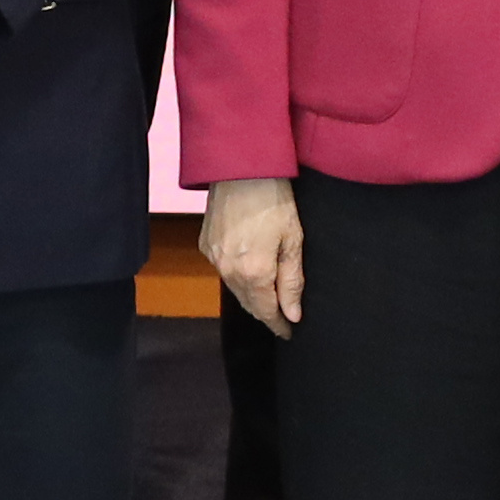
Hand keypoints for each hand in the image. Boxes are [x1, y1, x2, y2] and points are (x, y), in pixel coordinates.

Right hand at [199, 176, 305, 334]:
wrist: (241, 167)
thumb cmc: (274, 199)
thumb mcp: (293, 240)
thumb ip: (292, 282)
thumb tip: (292, 314)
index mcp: (254, 272)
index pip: (267, 312)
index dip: (279, 324)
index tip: (289, 332)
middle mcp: (229, 270)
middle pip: (249, 303)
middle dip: (266, 312)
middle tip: (283, 317)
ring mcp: (214, 258)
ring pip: (235, 288)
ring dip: (252, 295)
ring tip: (269, 296)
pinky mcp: (206, 244)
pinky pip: (223, 270)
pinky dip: (237, 276)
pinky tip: (250, 270)